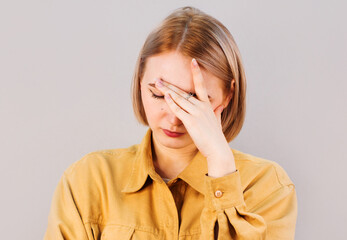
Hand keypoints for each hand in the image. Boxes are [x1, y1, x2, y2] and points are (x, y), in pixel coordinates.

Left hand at [154, 58, 235, 176]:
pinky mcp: (190, 122)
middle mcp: (201, 107)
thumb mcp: (217, 121)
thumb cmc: (216, 137)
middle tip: (159, 78)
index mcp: (207, 106)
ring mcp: (196, 114)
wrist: (217, 148)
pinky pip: (178, 110)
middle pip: (183, 92)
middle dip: (170, 85)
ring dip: (167, 91)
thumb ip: (217, 112)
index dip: (197, 73)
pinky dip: (171, 103)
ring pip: (179, 99)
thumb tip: (220, 106)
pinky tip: (165, 97)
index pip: (201, 85)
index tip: (193, 61)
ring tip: (158, 84)